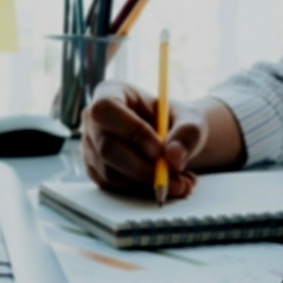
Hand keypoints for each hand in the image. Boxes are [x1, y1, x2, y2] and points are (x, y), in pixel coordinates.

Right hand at [81, 80, 204, 199]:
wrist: (172, 140)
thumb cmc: (175, 121)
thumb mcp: (191, 118)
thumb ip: (188, 133)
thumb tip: (174, 155)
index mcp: (111, 93)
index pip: (107, 109)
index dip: (131, 131)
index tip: (159, 150)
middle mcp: (93, 120)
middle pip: (107, 147)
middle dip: (142, 167)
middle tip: (174, 175)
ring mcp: (91, 147)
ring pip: (111, 172)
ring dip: (147, 182)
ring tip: (181, 182)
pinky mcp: (97, 171)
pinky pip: (115, 187)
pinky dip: (143, 190)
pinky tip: (168, 184)